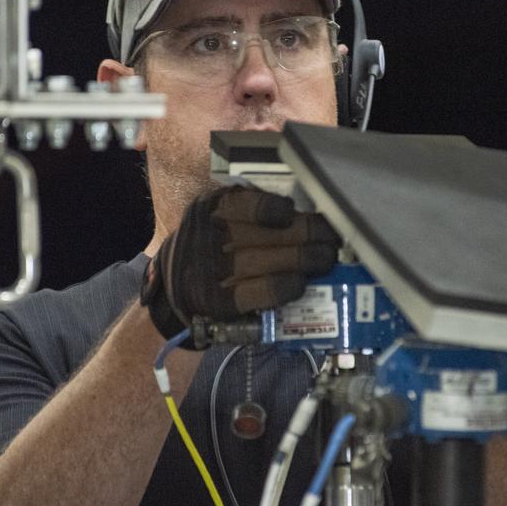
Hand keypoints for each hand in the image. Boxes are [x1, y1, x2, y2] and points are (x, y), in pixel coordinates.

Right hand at [140, 185, 340, 344]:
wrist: (174, 288)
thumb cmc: (211, 245)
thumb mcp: (220, 217)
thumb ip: (253, 209)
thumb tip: (305, 211)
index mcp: (212, 207)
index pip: (249, 203)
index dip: (280, 209)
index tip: (302, 213)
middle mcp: (208, 236)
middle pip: (267, 233)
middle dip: (308, 234)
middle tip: (332, 239)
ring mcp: (211, 271)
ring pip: (266, 262)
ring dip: (304, 261)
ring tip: (326, 259)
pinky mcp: (218, 302)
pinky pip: (257, 293)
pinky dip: (283, 287)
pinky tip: (300, 284)